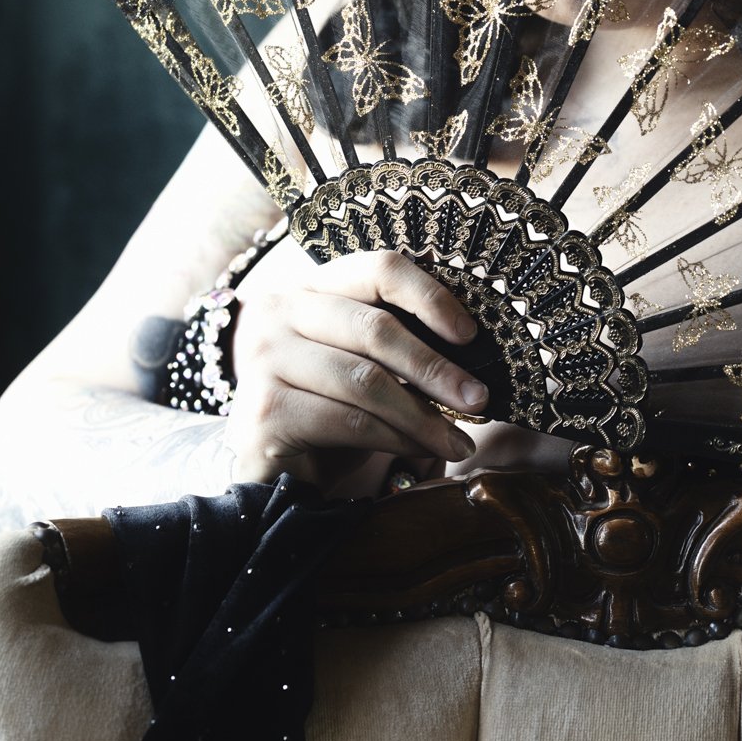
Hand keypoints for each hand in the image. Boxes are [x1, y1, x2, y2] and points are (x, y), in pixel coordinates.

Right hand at [223, 246, 489, 484]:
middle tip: (479, 398)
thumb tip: (471, 358)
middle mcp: (277, 312)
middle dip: (435, 367)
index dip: (429, 296)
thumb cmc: (323, 410)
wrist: (267, 472)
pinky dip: (397, 438)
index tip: (469, 335)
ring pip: (365, 381)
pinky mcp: (264, 411)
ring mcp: (263, 359)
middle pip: (375, 327)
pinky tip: (421, 450)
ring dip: (423, 415)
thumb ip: (395, 348)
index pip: (378, 268)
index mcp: (309, 287)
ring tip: (458, 441)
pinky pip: (349, 421)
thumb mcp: (358, 365)